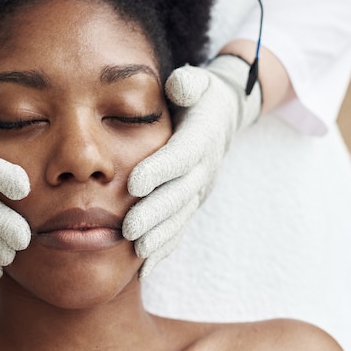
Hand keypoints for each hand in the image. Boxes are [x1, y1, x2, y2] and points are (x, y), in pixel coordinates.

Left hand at [123, 55, 261, 277]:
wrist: (222, 117)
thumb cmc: (199, 97)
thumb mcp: (198, 83)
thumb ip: (188, 84)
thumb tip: (178, 84)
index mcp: (200, 137)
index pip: (180, 156)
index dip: (159, 170)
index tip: (133, 183)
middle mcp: (203, 168)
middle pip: (179, 194)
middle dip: (154, 213)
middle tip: (128, 229)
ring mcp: (199, 189)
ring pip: (180, 217)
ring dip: (159, 236)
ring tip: (136, 252)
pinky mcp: (192, 203)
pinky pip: (180, 229)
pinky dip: (164, 248)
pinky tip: (145, 268)